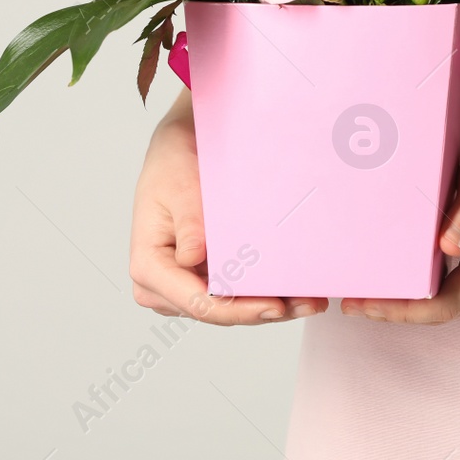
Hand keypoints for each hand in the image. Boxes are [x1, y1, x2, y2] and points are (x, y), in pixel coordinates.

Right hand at [129, 98, 325, 323]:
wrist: (177, 148)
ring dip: (269, 305)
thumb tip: (191, 258)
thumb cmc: (172, 164)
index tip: (276, 306)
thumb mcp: (180, 187)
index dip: (239, 311)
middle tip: (309, 304)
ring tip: (311, 300)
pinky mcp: (202, 277)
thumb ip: (188, 223)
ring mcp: (183, 285)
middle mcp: (162, 287)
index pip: (199, 303)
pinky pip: (233, 293)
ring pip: (230, 308)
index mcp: (149, 268)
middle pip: (219, 312)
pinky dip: (263, 292)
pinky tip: (295, 290)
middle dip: (264, 311)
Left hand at [340, 118, 459, 323]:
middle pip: (444, 312)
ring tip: (370, 291)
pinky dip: (427, 291)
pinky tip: (402, 278)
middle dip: (397, 312)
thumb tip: (445, 249)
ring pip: (450, 304)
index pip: (444, 305)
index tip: (362, 303)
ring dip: (411, 305)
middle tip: (353, 301)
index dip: (401, 312)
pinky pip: (457, 289)